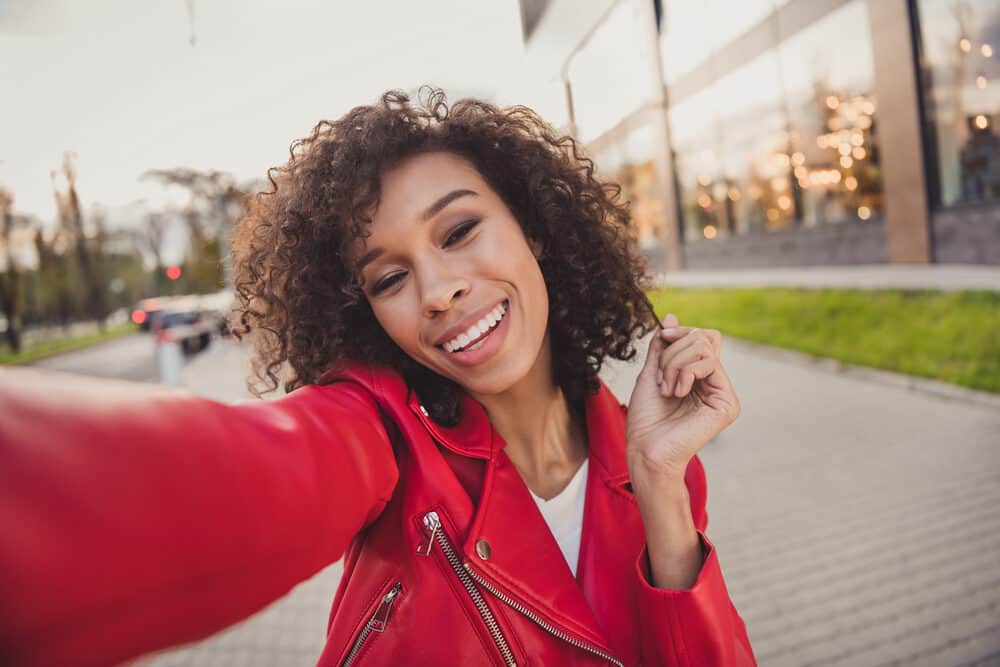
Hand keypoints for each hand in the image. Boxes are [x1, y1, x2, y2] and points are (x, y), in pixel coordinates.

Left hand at [625, 313, 740, 482]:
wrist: (646, 448)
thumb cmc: (646, 417)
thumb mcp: (651, 371)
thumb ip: (662, 346)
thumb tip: (672, 317)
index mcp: (700, 376)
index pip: (702, 337)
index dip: (681, 331)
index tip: (661, 337)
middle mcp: (715, 383)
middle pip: (702, 338)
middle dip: (672, 352)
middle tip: (661, 378)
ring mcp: (723, 393)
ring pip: (704, 348)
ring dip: (675, 364)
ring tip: (667, 389)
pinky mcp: (728, 403)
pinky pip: (710, 364)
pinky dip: (685, 373)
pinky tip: (677, 394)